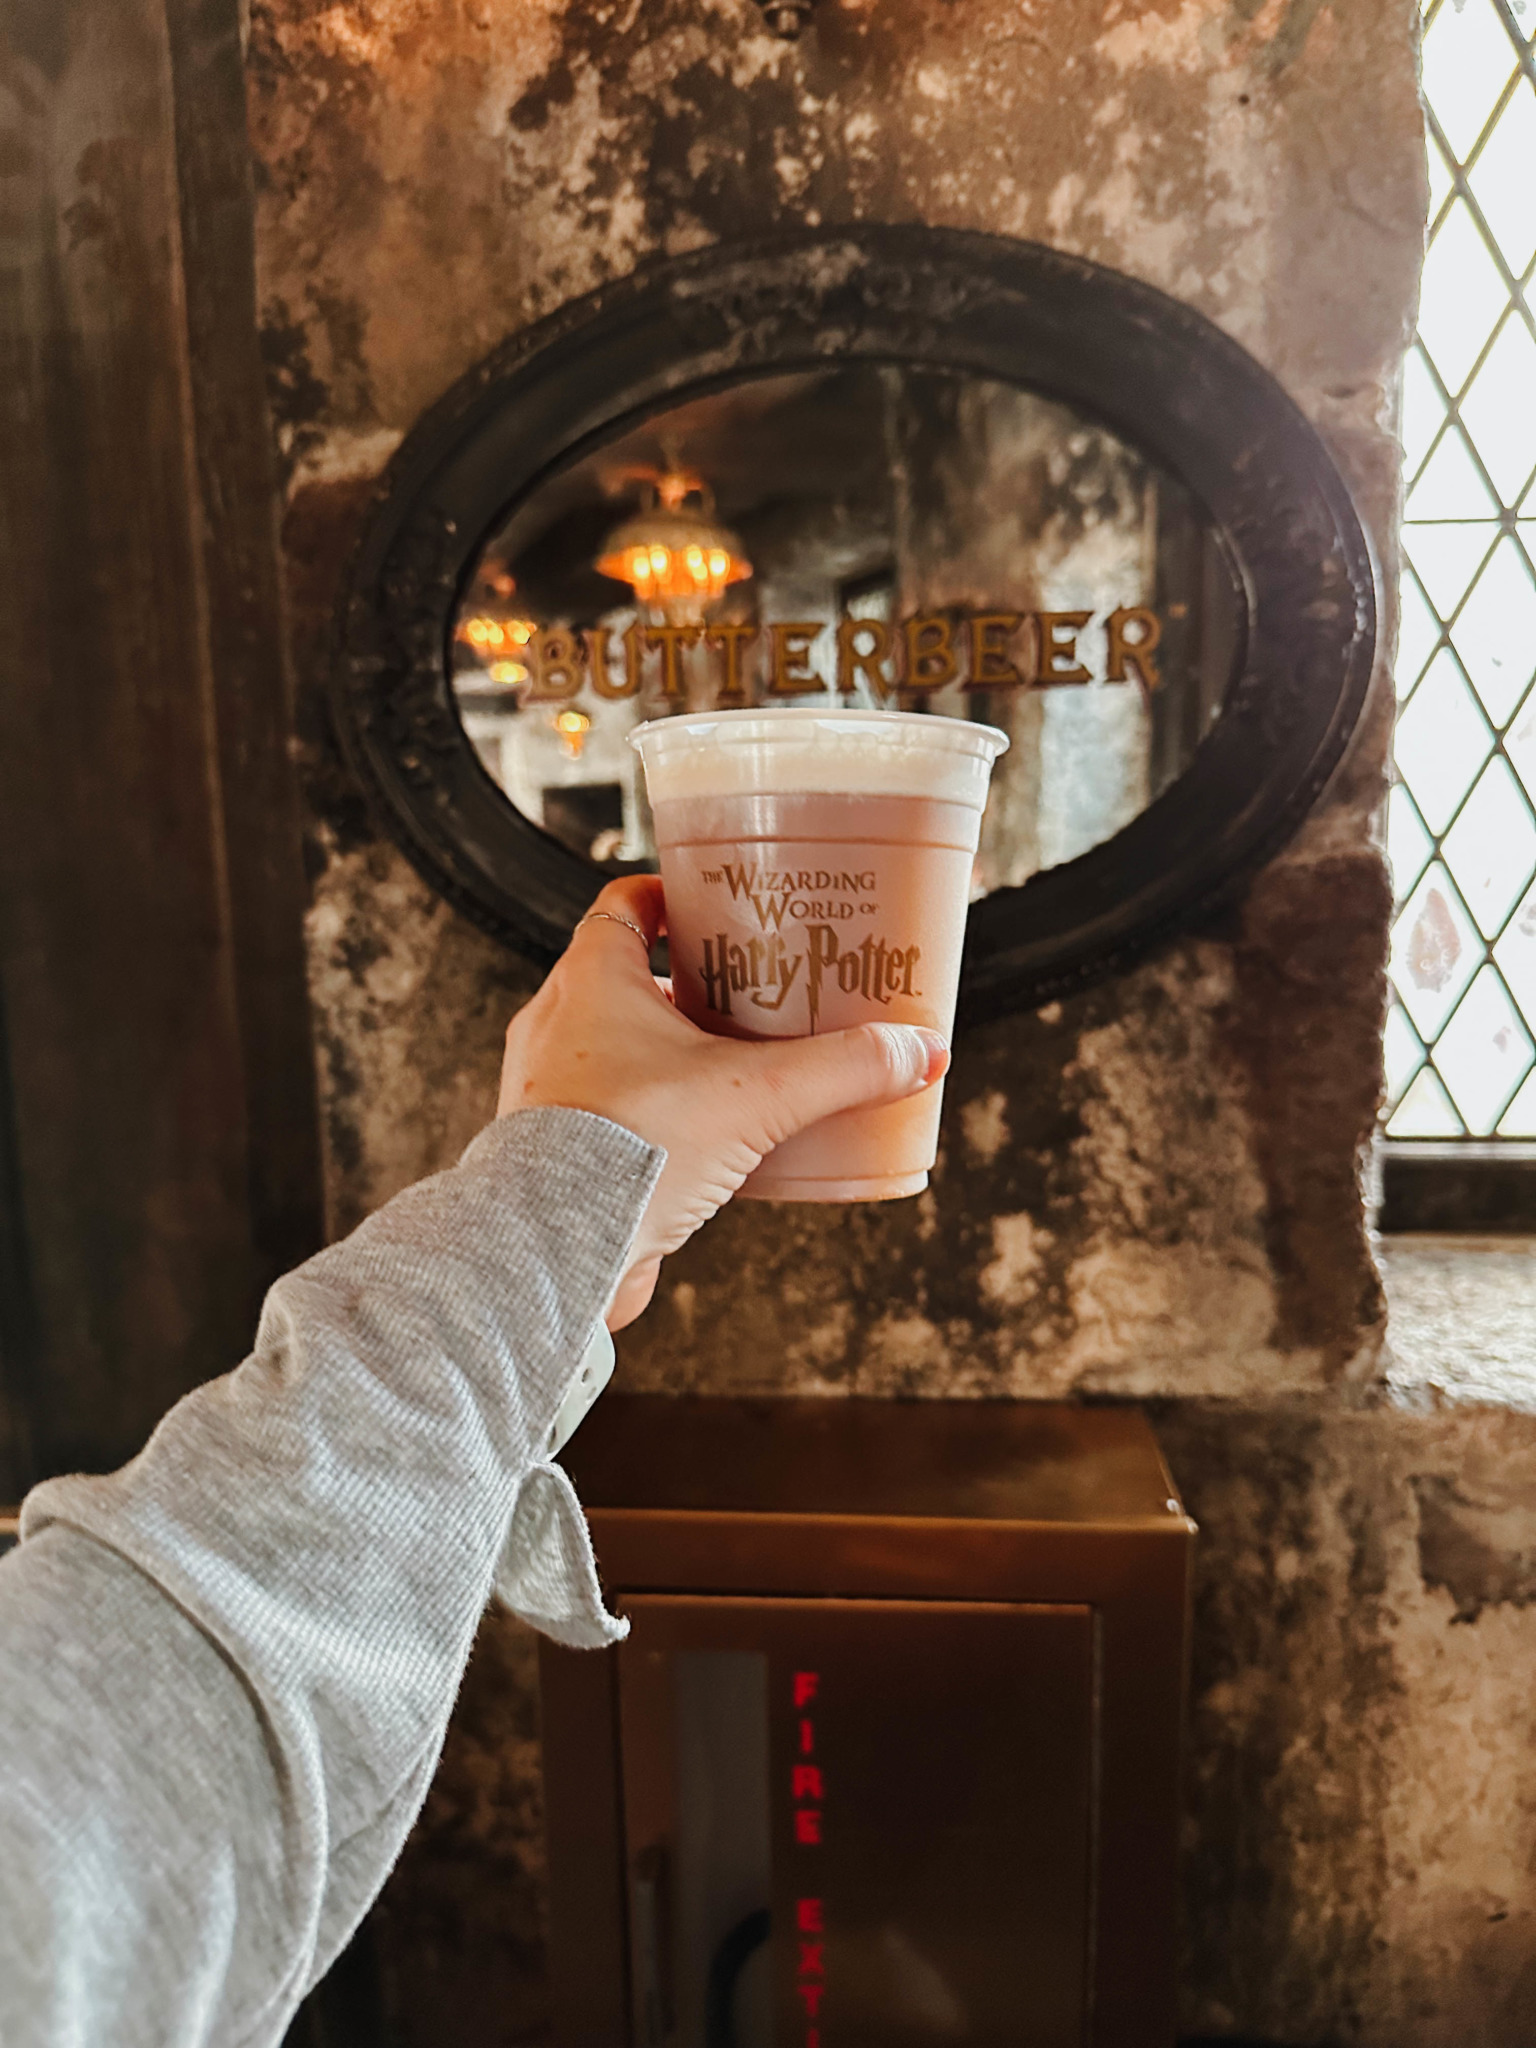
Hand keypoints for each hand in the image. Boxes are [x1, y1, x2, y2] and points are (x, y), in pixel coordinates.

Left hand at [497, 876, 948, 1328]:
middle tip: (760, 991)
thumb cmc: (631, 1149)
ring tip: (745, 1069)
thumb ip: (843, 1069)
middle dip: (698, 983)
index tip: (725, 902)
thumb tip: (919, 1051)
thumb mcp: (757, 1097)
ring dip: (678, 1052)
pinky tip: (711, 1140)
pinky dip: (660, 1112)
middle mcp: (559, 1023)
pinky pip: (614, 1109)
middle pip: (633, 975)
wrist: (557, 1253)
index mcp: (592, 978)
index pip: (627, 903)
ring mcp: (550, 1086)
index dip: (676, 895)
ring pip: (622, 1046)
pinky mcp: (558, 1148)